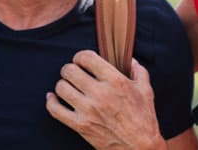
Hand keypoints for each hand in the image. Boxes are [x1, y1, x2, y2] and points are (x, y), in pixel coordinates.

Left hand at [46, 50, 163, 149]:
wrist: (139, 147)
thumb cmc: (144, 119)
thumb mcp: (146, 91)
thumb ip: (138, 71)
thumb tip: (130, 60)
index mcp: (116, 81)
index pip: (87, 58)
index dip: (80, 56)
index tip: (81, 60)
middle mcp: (100, 94)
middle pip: (69, 71)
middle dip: (70, 69)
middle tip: (74, 73)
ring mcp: (88, 110)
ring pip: (61, 87)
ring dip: (62, 84)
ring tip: (69, 86)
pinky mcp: (80, 125)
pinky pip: (55, 110)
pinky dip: (51, 101)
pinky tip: (53, 97)